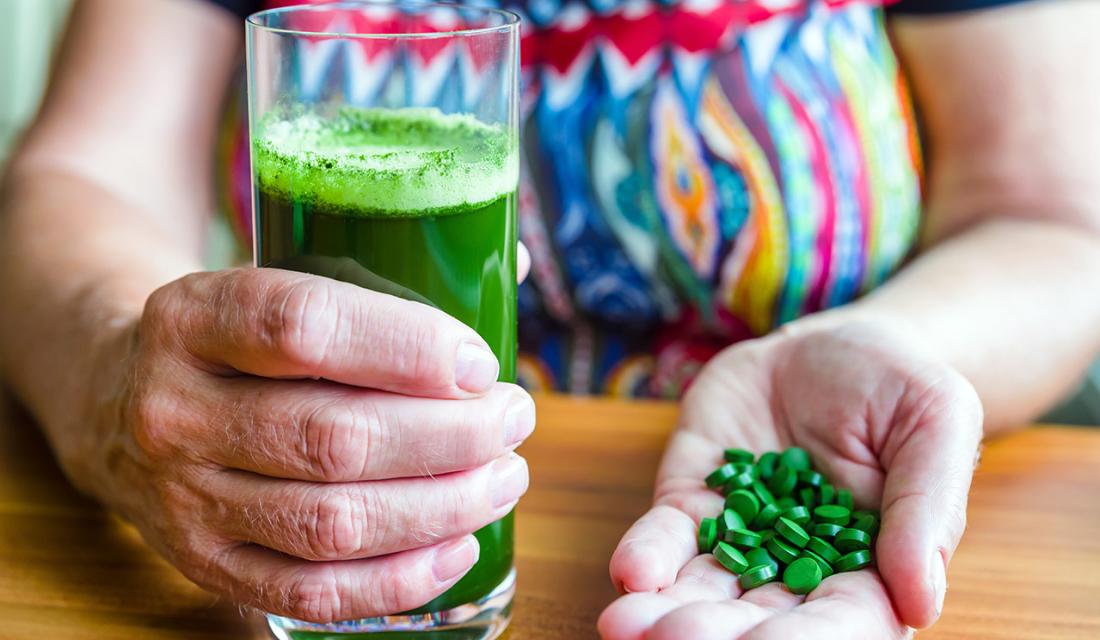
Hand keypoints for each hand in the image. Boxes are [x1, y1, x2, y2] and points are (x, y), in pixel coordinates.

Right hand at [68, 268, 533, 622]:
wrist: (114, 398)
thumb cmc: (234, 337)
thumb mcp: (270, 277)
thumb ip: (379, 275)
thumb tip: (509, 270)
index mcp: (192, 316)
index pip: (304, 328)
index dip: (408, 348)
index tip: (480, 363)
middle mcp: (175, 410)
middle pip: (332, 436)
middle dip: (450, 436)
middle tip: (513, 417)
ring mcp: (184, 498)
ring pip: (332, 522)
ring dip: (441, 506)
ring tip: (504, 476)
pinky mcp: (204, 563)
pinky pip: (310, 590)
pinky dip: (397, 579)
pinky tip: (458, 546)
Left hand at [598, 319, 981, 638]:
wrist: (833, 343)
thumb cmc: (898, 387)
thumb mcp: (935, 425)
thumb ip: (926, 509)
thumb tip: (922, 602)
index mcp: (868, 569)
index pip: (839, 623)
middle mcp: (796, 569)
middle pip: (756, 619)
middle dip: (716, 634)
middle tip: (678, 639)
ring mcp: (738, 536)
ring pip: (701, 589)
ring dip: (667, 611)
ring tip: (630, 624)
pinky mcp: (694, 499)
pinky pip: (666, 535)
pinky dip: (646, 555)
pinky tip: (630, 571)